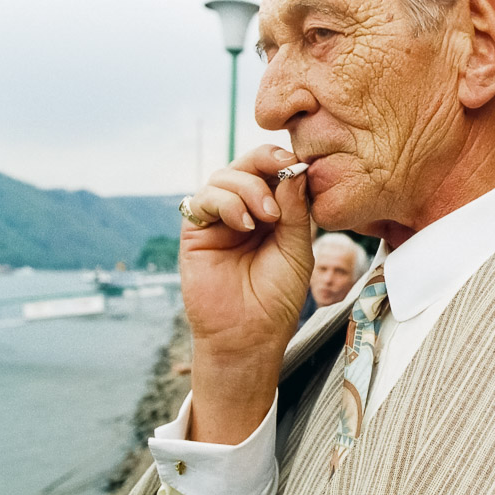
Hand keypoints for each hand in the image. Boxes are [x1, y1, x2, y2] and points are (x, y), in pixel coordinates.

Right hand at [178, 144, 312, 443]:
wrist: (248, 334)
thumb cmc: (277, 299)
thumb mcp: (296, 250)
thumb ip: (296, 211)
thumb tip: (296, 169)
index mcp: (274, 213)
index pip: (274, 171)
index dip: (283, 161)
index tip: (299, 165)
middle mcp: (244, 210)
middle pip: (247, 164)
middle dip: (265, 163)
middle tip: (284, 175)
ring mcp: (218, 219)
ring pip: (224, 176)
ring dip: (248, 188)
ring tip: (265, 218)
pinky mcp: (195, 231)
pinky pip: (203, 198)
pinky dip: (225, 202)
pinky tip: (243, 224)